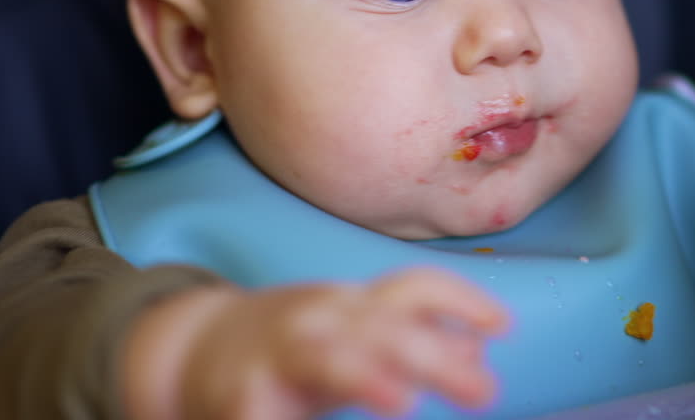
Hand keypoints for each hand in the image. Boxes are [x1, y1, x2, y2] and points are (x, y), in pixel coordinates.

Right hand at [124, 268, 508, 419]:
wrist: (190, 348)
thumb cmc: (292, 346)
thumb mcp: (355, 332)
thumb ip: (413, 335)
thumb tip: (483, 342)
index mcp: (351, 305)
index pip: (411, 287)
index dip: (459, 298)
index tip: (504, 326)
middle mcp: (317, 320)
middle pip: (383, 327)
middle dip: (434, 356)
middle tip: (485, 391)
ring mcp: (275, 357)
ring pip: (325, 358)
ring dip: (364, 375)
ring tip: (400, 402)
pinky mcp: (238, 401)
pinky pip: (266, 415)